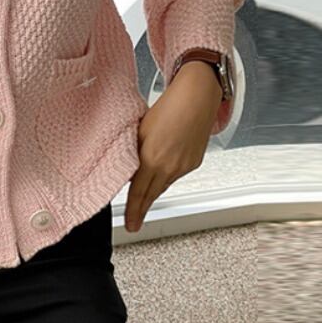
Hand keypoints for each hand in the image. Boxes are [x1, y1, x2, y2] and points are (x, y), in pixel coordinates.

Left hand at [124, 60, 222, 231]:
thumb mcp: (139, 130)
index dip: (133, 211)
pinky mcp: (193, 163)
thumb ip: (131, 152)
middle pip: (152, 195)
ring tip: (142, 199)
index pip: (138, 192)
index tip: (130, 225)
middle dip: (142, 210)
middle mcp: (169, 167)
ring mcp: (183, 166)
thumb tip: (126, 167)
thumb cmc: (167, 108)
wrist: (196, 97)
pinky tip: (159, 172)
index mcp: (151, 159)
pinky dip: (165, 177)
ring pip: (163, 185)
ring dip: (153, 191)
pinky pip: (175, 176)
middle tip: (134, 224)